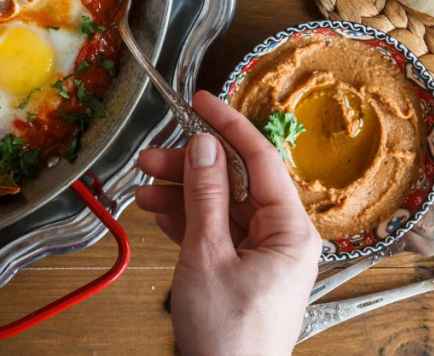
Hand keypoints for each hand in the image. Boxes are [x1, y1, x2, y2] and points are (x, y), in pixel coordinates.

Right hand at [137, 91, 320, 355]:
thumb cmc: (230, 338)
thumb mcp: (208, 256)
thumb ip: (205, 196)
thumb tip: (205, 145)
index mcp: (290, 230)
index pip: (260, 159)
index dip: (228, 125)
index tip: (201, 100)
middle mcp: (282, 237)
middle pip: (235, 181)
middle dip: (191, 166)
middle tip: (151, 155)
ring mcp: (263, 254)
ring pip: (220, 205)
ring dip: (181, 193)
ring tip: (143, 188)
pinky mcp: (243, 270)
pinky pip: (216, 231)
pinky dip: (187, 220)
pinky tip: (158, 211)